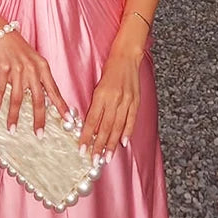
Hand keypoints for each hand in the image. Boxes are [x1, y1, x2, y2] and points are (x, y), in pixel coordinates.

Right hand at [0, 31, 69, 135]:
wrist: (0, 33)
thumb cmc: (18, 48)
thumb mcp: (34, 61)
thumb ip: (39, 78)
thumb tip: (45, 99)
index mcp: (43, 68)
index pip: (54, 91)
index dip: (61, 106)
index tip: (68, 120)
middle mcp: (32, 70)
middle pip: (38, 99)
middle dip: (39, 119)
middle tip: (39, 134)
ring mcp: (18, 70)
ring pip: (18, 98)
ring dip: (14, 116)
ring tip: (12, 129)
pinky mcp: (3, 69)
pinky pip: (1, 89)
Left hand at [78, 46, 142, 163]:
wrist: (126, 57)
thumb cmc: (109, 70)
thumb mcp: (98, 86)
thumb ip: (95, 105)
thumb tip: (90, 126)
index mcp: (101, 95)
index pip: (92, 120)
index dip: (86, 136)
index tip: (82, 149)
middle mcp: (113, 99)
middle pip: (104, 127)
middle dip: (99, 145)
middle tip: (94, 160)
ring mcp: (126, 100)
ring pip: (117, 126)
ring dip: (112, 143)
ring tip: (107, 157)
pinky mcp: (136, 100)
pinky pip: (131, 119)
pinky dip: (127, 132)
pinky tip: (123, 142)